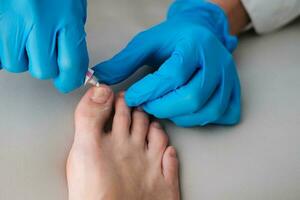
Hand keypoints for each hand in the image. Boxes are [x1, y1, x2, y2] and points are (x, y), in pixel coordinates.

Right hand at [0, 0, 88, 92]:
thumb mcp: (71, 4)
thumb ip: (72, 32)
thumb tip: (71, 62)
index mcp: (65, 15)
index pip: (72, 65)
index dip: (70, 80)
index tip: (68, 82)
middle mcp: (37, 20)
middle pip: (42, 70)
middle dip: (44, 65)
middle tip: (43, 51)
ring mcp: (9, 20)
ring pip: (15, 64)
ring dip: (21, 56)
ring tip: (23, 35)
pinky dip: (4, 49)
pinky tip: (10, 34)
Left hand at [94, 1, 240, 126]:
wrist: (201, 32)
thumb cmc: (174, 38)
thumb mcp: (147, 44)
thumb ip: (123, 62)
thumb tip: (99, 78)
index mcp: (194, 45)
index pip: (172, 75)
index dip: (149, 91)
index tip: (132, 97)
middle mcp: (216, 62)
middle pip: (191, 98)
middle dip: (162, 107)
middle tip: (146, 105)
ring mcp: (228, 78)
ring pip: (206, 110)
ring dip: (179, 116)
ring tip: (163, 107)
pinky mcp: (233, 90)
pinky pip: (222, 114)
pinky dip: (202, 119)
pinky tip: (186, 112)